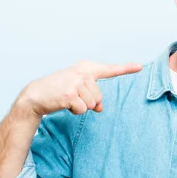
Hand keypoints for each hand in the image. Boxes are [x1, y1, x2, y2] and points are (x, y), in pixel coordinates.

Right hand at [16, 61, 142, 116]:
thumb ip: (93, 96)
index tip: (140, 66)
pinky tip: (64, 104)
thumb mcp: (78, 90)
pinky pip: (83, 110)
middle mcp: (82, 73)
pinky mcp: (69, 94)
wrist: (36, 95)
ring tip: (67, 99)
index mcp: (86, 68)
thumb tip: (100, 107)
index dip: (126, 69)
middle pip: (99, 97)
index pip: (109, 69)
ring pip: (92, 104)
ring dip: (81, 107)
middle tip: (72, 97)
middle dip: (88, 102)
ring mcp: (76, 82)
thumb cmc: (59, 91)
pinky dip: (74, 111)